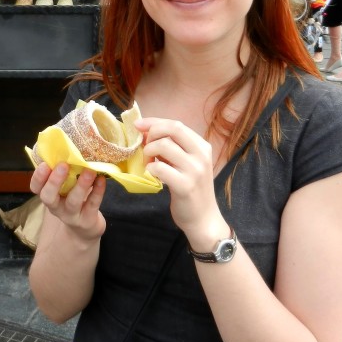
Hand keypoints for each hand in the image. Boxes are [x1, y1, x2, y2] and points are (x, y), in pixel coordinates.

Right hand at [31, 162, 105, 242]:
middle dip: (54, 181)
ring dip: (81, 185)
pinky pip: (92, 204)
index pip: (36, 188)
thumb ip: (63, 173)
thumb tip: (68, 148)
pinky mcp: (87, 219)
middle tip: (63, 165)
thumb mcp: (64, 188)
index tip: (45, 164)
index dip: (38, 177)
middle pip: (48, 197)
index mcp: (48, 195)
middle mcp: (56, 207)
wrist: (85, 228)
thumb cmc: (72, 199)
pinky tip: (101, 179)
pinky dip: (98, 191)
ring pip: (73, 201)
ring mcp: (72, 215)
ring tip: (89, 170)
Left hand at [134, 116, 222, 238]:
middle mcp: (201, 155)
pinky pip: (160, 167)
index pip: (176, 124)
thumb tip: (146, 132)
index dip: (154, 122)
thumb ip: (172, 148)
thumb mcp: (187, 164)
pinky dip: (150, 168)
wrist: (204, 219)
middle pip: (173, 128)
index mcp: (202, 146)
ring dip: (149, 151)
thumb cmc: (192, 190)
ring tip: (148, 162)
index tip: (138, 125)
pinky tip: (152, 174)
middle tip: (144, 145)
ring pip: (164, 145)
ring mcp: (195, 170)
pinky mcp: (185, 186)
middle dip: (152, 132)